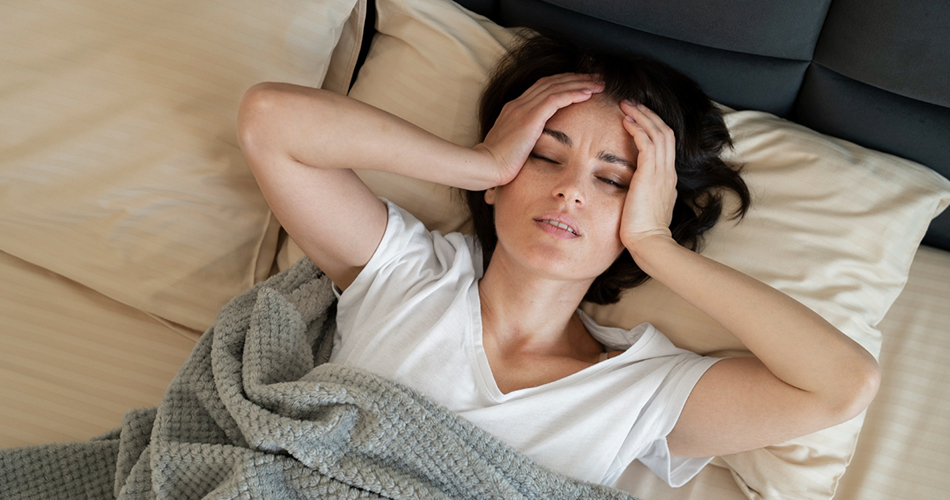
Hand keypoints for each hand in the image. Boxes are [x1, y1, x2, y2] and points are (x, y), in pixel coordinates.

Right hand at [472, 73, 603, 187]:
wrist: (486, 167)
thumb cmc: (496, 164)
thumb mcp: (513, 147)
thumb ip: (524, 141)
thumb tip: (533, 149)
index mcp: (514, 109)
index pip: (542, 88)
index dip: (563, 83)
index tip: (581, 84)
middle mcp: (519, 104)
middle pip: (552, 82)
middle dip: (575, 78)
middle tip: (595, 78)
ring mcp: (523, 109)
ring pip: (557, 87)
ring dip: (580, 83)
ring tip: (598, 83)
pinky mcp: (530, 118)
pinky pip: (556, 99)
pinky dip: (573, 94)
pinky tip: (588, 93)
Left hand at [618, 100, 677, 251]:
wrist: (649, 244)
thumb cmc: (643, 232)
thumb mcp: (647, 207)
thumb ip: (645, 194)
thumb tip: (638, 188)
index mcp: (668, 179)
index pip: (666, 144)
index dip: (653, 127)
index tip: (637, 118)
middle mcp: (668, 172)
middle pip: (665, 132)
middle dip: (648, 115)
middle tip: (631, 103)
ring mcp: (662, 173)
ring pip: (658, 132)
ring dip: (642, 116)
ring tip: (626, 105)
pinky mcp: (651, 175)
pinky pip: (647, 143)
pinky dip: (637, 128)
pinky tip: (625, 120)